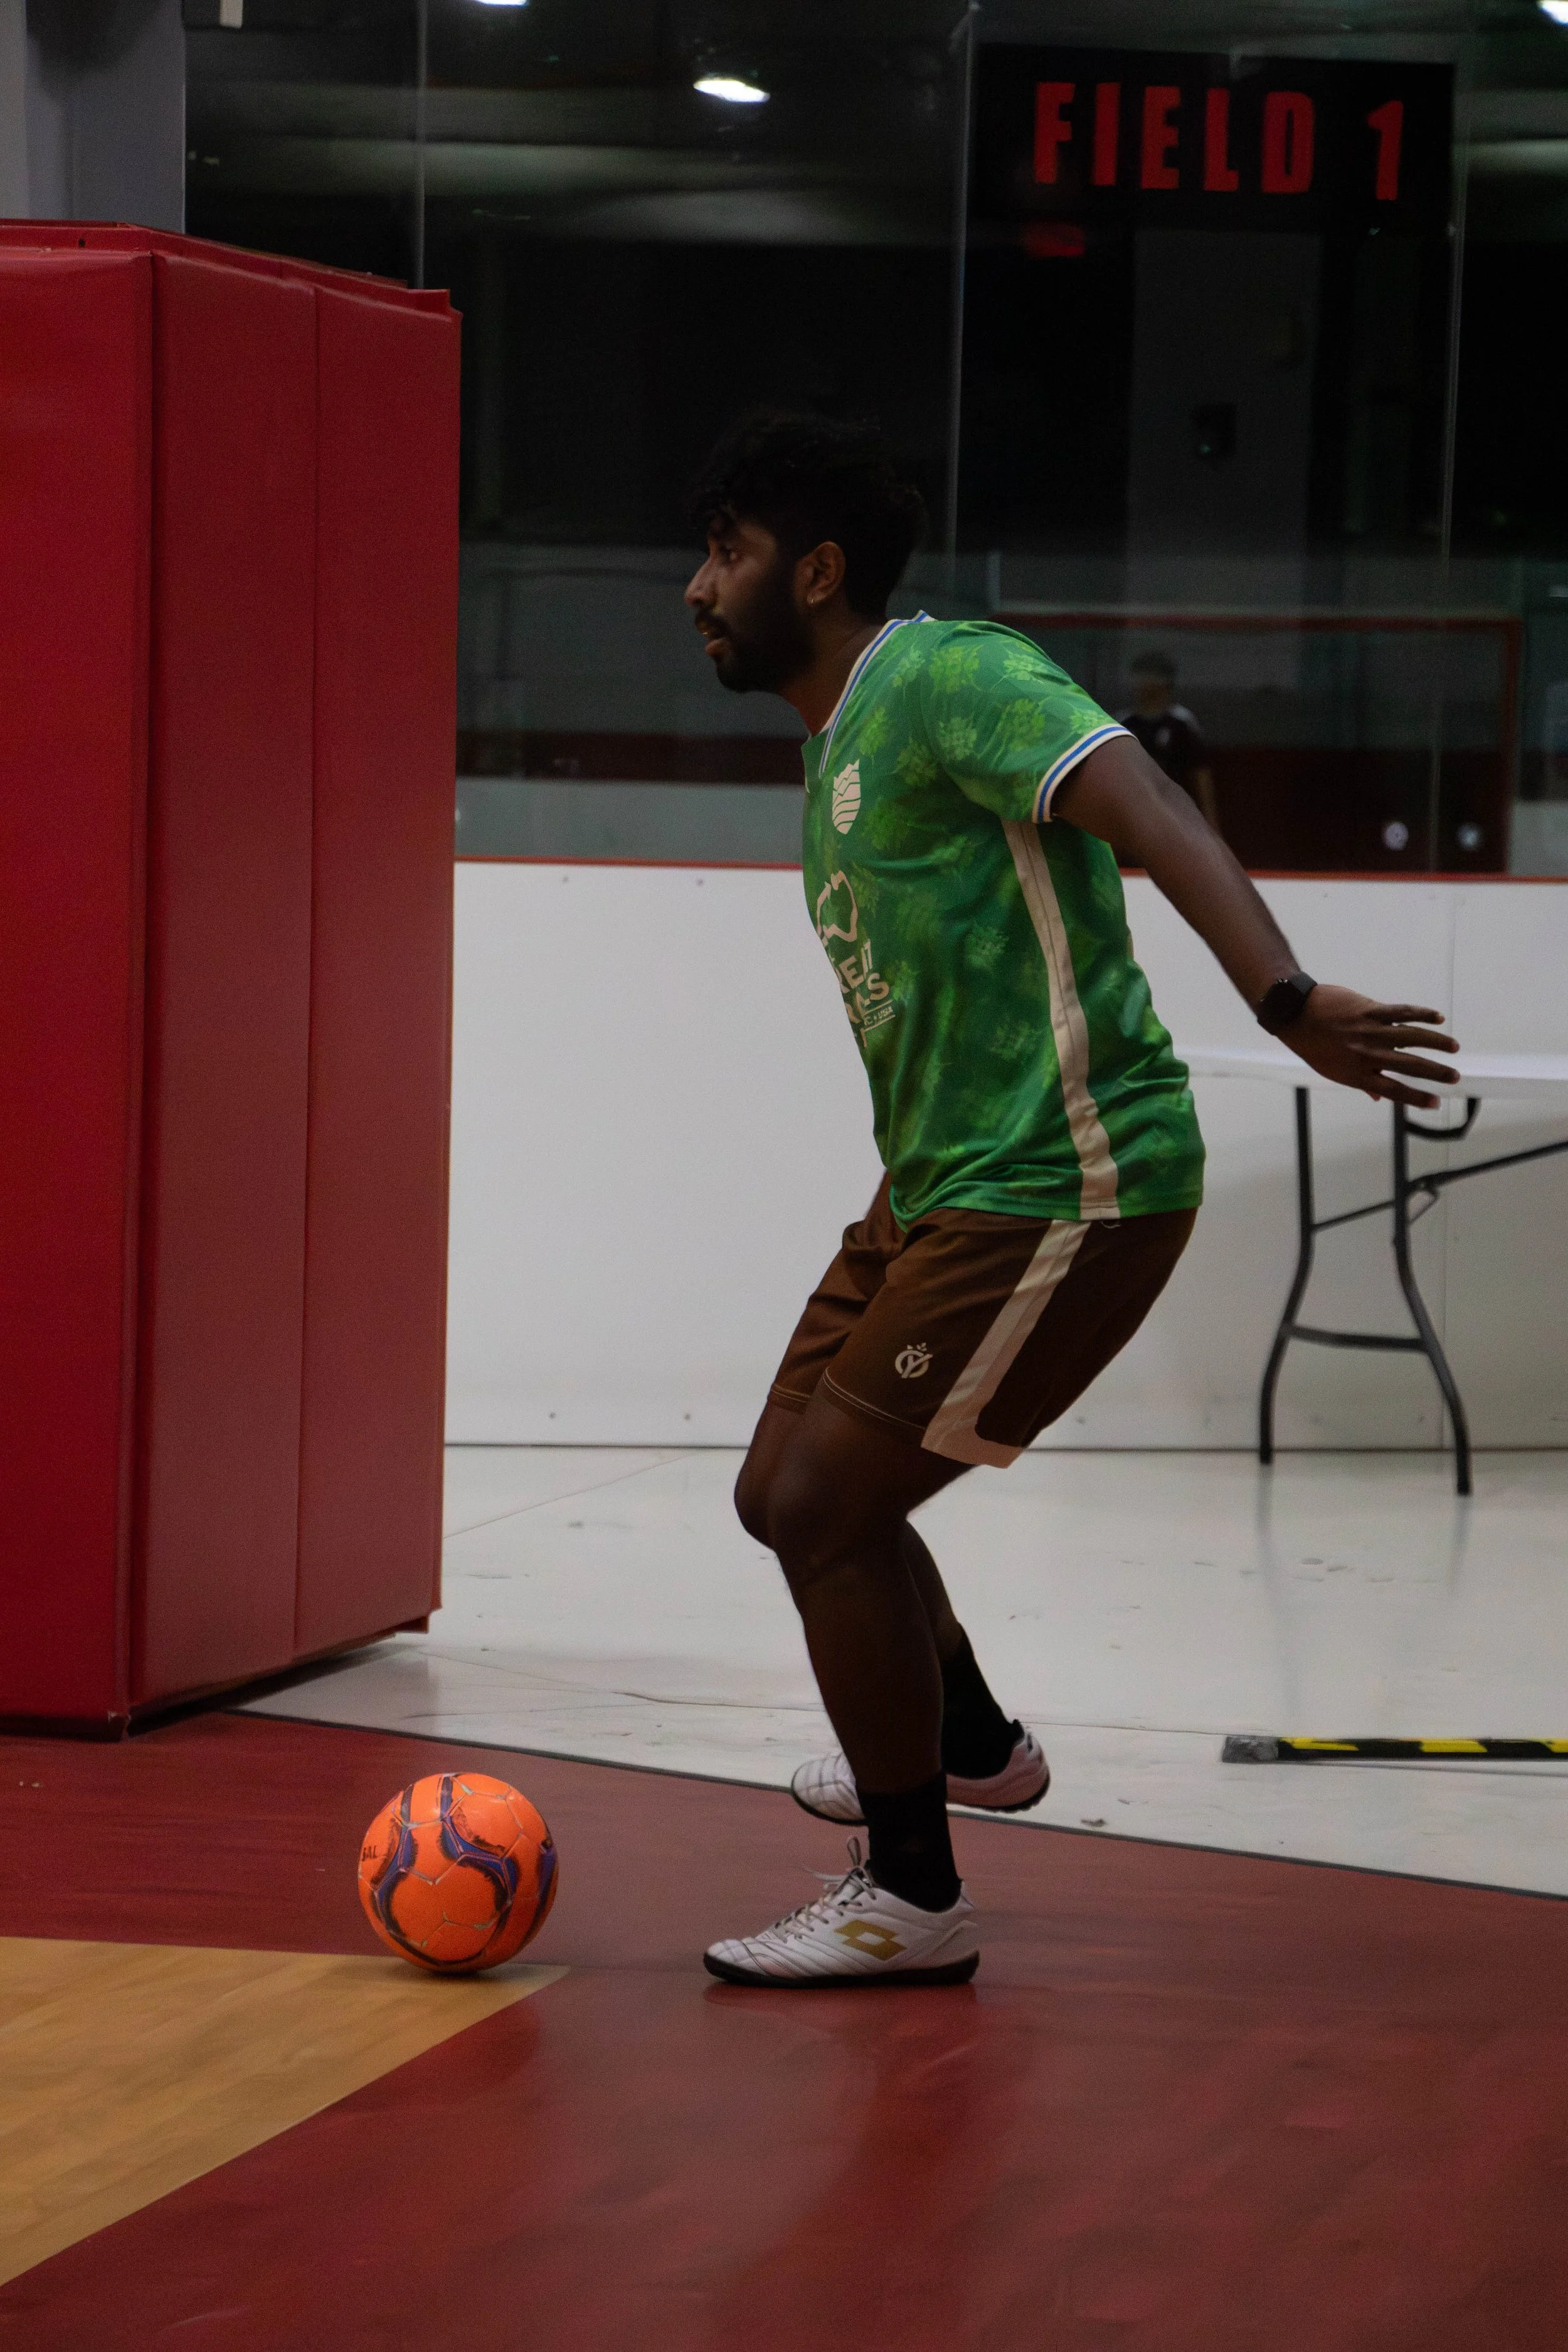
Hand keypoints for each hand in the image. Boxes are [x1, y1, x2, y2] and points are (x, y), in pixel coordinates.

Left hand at [1282, 985, 1458, 1109]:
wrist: (1296, 1014)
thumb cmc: (1313, 1045)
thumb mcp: (1333, 1072)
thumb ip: (1360, 1082)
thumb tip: (1378, 1097)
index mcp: (1358, 1074)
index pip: (1394, 1090)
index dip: (1417, 1098)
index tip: (1436, 1103)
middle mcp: (1367, 1055)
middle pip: (1409, 1066)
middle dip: (1435, 1073)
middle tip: (1454, 1077)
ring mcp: (1370, 1032)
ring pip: (1412, 1038)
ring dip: (1436, 1043)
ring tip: (1453, 1048)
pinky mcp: (1370, 1011)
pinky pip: (1402, 1013)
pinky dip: (1422, 1015)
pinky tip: (1437, 1018)